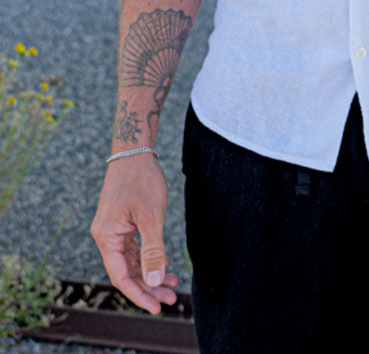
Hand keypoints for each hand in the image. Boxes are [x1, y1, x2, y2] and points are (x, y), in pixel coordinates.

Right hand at [90, 155, 178, 314]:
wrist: (134, 150)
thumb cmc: (141, 179)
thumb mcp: (151, 216)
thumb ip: (152, 250)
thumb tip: (155, 280)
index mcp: (107, 237)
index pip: (121, 276)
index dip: (139, 294)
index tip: (157, 306)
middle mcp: (106, 236)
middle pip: (127, 271)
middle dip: (150, 286)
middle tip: (172, 298)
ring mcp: (113, 230)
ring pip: (132, 261)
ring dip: (152, 273)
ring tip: (174, 283)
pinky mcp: (121, 223)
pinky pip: (133, 248)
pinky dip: (149, 257)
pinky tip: (166, 263)